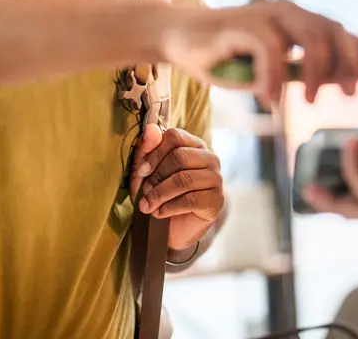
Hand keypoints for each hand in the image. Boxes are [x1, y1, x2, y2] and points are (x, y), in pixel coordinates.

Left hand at [130, 125, 223, 250]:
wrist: (172, 229)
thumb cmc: (160, 194)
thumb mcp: (147, 172)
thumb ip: (147, 150)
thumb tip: (150, 128)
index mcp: (194, 145)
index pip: (175, 136)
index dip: (154, 153)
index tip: (141, 171)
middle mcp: (210, 158)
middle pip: (180, 156)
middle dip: (156, 176)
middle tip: (144, 192)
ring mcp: (216, 179)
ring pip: (184, 179)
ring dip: (159, 194)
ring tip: (147, 206)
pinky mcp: (216, 200)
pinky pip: (190, 200)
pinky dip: (169, 207)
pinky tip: (159, 213)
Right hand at [161, 0, 357, 104]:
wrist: (182, 39)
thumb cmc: (228, 58)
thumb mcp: (270, 71)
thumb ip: (298, 75)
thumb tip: (332, 86)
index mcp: (300, 24)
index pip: (346, 33)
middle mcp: (290, 13)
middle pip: (336, 33)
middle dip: (349, 64)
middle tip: (346, 95)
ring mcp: (269, 15)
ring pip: (311, 39)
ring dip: (315, 73)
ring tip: (308, 101)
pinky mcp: (245, 23)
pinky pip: (272, 51)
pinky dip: (273, 78)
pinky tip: (269, 101)